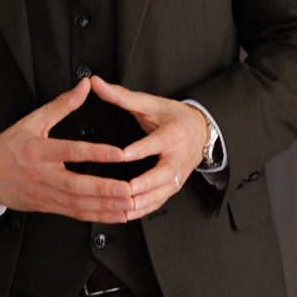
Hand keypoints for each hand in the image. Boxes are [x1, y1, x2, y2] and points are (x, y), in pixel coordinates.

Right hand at [0, 78, 136, 221]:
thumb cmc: (7, 147)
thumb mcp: (32, 120)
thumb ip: (62, 104)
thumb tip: (84, 86)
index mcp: (39, 151)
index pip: (71, 152)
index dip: (96, 153)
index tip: (118, 154)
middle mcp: (43, 175)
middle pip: (77, 185)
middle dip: (104, 189)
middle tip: (127, 188)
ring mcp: (46, 194)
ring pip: (78, 204)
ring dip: (106, 207)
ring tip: (128, 204)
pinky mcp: (48, 207)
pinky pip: (75, 214)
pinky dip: (97, 217)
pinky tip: (116, 215)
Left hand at [90, 76, 210, 219]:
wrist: (200, 129)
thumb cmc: (172, 116)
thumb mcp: (149, 103)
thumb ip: (121, 96)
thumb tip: (96, 83)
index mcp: (173, 132)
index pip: (157, 142)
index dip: (141, 149)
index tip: (123, 154)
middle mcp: (179, 155)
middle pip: (164, 173)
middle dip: (145, 184)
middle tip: (126, 190)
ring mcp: (178, 172)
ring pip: (163, 191)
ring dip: (144, 201)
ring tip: (124, 206)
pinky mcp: (175, 185)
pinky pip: (160, 201)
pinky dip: (145, 209)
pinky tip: (128, 213)